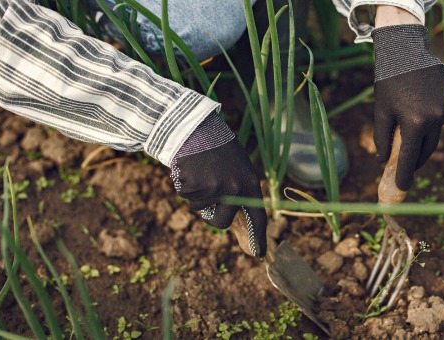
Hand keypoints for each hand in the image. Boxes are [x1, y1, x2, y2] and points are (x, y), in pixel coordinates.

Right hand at [170, 112, 266, 256]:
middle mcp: (235, 189)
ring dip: (195, 193)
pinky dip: (184, 185)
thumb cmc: (217, 145)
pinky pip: (186, 196)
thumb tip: (231, 216)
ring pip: (198, 207)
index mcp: (249, 183)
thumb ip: (237, 188)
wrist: (195, 125)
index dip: (259, 238)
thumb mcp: (236, 165)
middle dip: (210, 216)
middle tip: (207, 200)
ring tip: (199, 169)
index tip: (259, 254)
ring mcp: (214, 189)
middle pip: (220, 222)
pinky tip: (189, 167)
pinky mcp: (195, 186)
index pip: (258, 216)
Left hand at [372, 24, 443, 190]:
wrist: (405, 49)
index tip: (401, 188)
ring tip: (410, 141)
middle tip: (405, 167)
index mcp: (416, 122)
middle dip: (416, 161)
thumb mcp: (381, 112)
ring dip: (424, 141)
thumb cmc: (388, 81)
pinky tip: (421, 114)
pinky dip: (432, 122)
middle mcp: (437, 116)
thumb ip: (383, 140)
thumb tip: (384, 163)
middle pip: (427, 149)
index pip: (411, 157)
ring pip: (436, 135)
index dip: (405, 175)